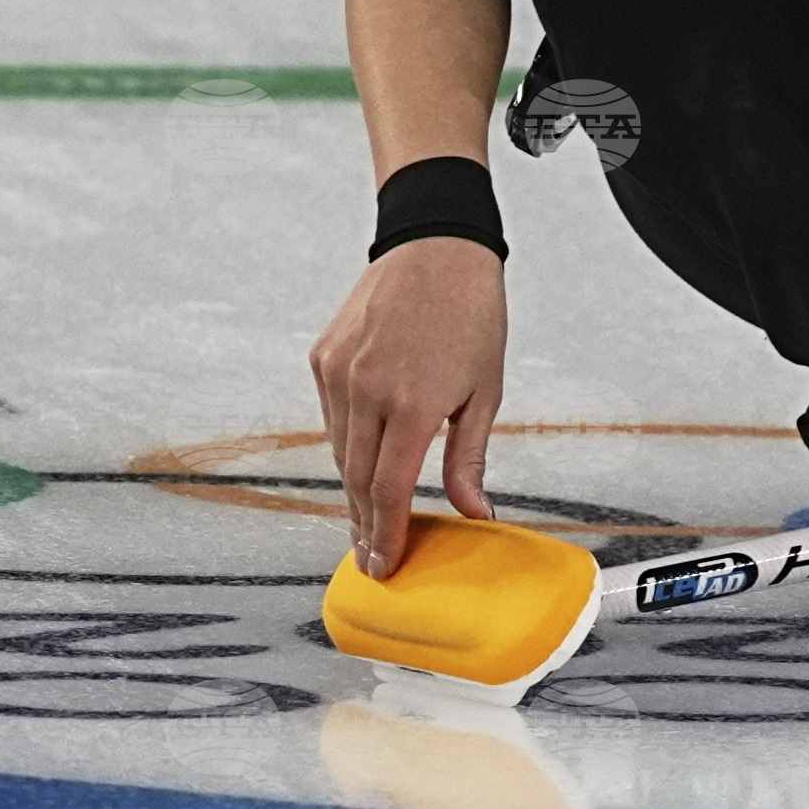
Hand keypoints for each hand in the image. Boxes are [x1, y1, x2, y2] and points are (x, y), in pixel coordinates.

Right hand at [309, 241, 506, 577]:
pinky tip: (358, 460)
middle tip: (371, 558)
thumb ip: (468, 457)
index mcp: (411, 402)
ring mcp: (338, 372)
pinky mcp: (322, 355)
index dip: (384, 536)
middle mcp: (366, 390)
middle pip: (356, 480)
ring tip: (365, 520)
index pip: (387, 491)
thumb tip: (474, 513)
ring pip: (338, 451)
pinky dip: (344, 443)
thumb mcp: (485, 387)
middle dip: (363, 525)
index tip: (384, 567)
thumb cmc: (472, 311)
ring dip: (352, 489)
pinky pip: (330, 415)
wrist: (437, 241)